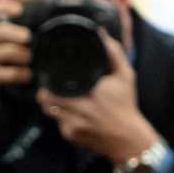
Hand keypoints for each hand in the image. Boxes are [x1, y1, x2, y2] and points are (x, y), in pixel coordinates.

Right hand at [0, 0, 30, 140]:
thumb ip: (11, 39)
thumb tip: (42, 27)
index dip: (2, 6)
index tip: (19, 10)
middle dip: (18, 33)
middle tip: (29, 39)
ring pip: (6, 51)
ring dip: (24, 57)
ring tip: (29, 62)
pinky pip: (7, 72)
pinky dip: (21, 74)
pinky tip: (26, 76)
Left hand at [37, 32, 157, 165]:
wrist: (127, 139)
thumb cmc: (125, 104)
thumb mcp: (125, 76)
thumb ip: (114, 53)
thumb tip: (100, 33)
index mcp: (93, 93)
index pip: (55, 86)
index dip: (49, 80)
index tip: (49, 73)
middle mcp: (81, 111)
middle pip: (46, 98)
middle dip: (46, 90)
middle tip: (50, 84)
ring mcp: (73, 125)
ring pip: (49, 110)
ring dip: (51, 103)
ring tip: (60, 96)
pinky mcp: (70, 135)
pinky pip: (57, 121)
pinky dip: (61, 116)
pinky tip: (72, 112)